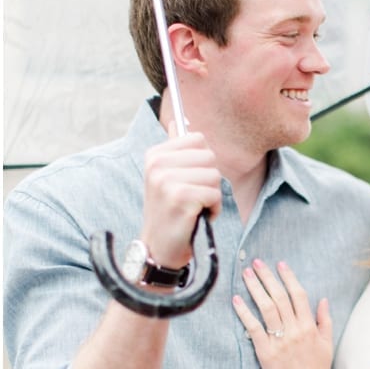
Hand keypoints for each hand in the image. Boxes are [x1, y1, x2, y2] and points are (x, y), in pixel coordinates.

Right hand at [140, 133, 221, 267]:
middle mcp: (157, 165)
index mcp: (154, 155)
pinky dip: (212, 209)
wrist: (159, 247)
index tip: (188, 179)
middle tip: (191, 197)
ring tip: (193, 207)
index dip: (202, 162)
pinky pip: (215, 194)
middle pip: (209, 157)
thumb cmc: (168, 211)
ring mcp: (167, 181)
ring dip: (211, 196)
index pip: (198, 139)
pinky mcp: (181, 198)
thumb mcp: (164, 176)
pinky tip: (196, 216)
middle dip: (209, 180)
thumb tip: (176, 121)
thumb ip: (173, 149)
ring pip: (214, 175)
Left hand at [231, 259, 334, 368]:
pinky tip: (236, 300)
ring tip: (246, 274)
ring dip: (255, 288)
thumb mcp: (327, 345)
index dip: (288, 277)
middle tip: (256, 262)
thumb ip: (324, 321)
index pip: (298, 295)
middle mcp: (295, 330)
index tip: (280, 264)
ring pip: (266, 308)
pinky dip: (244, 312)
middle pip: (279, 297)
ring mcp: (280, 341)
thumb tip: (322, 300)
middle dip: (267, 277)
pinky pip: (253, 328)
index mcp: (309, 327)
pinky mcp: (266, 353)